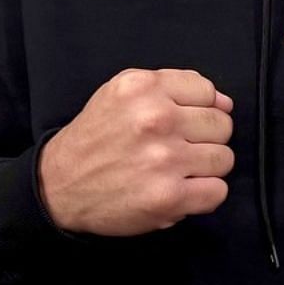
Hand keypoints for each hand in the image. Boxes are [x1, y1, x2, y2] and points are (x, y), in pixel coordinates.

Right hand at [37, 68, 234, 234]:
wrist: (58, 186)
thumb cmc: (97, 139)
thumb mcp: (122, 93)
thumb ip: (174, 88)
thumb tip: (225, 103)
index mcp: (143, 87)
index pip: (208, 92)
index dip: (199, 110)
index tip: (181, 123)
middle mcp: (155, 119)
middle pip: (222, 125)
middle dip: (205, 139)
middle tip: (178, 149)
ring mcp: (164, 159)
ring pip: (224, 158)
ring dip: (206, 168)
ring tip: (177, 170)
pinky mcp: (168, 197)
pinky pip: (218, 191)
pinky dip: (204, 195)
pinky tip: (181, 191)